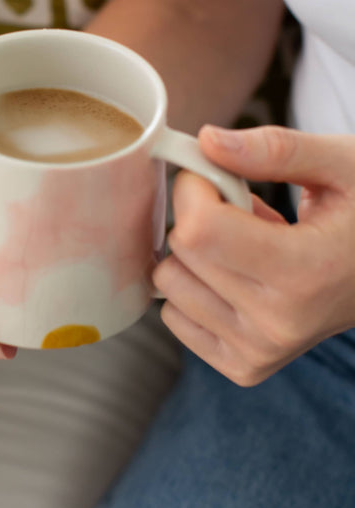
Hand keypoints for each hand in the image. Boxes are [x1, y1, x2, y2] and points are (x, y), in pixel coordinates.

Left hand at [152, 125, 354, 385]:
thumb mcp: (342, 164)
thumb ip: (274, 150)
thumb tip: (206, 141)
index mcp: (306, 272)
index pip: (200, 229)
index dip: (195, 187)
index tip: (215, 173)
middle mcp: (280, 322)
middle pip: (181, 253)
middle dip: (196, 215)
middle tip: (241, 207)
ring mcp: (261, 351)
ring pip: (170, 286)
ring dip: (195, 253)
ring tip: (247, 244)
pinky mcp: (246, 366)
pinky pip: (175, 318)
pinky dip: (194, 287)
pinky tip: (238, 274)